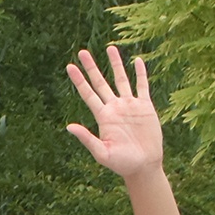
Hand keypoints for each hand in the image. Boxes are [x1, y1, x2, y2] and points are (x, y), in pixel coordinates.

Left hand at [65, 46, 165, 180]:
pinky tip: (137, 60)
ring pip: (121, 80)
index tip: (70, 66)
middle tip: (82, 51)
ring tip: (109, 48)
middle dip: (91, 67)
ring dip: (115, 65)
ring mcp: (129, 106)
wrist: (144, 166)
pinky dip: (140, 73)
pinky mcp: (145, 107)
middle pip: (100, 82)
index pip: (88, 94)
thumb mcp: (102, 153)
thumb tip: (69, 127)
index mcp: (102, 117)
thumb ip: (87, 139)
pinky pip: (142, 86)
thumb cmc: (122, 163)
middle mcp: (114, 108)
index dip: (79, 80)